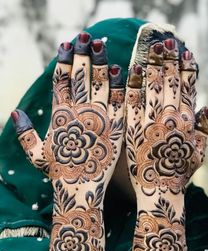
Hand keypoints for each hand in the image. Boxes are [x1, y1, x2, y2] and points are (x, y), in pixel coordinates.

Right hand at [12, 34, 124, 192]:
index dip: (63, 61)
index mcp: (60, 115)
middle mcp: (78, 112)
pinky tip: (121, 68)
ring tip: (100, 44)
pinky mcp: (116, 125)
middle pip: (80, 75)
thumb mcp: (37, 154)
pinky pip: (119, 99)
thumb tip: (16, 113)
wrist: (82, 188)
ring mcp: (99, 117)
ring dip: (100, 60)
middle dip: (81, 53)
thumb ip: (25, 133)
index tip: (67, 46)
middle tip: (84, 36)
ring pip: (100, 82)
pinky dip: (120, 82)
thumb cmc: (59, 172)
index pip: (60, 81)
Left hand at [125, 39, 207, 196]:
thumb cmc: (179, 175)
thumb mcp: (198, 154)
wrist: (158, 191)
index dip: (187, 69)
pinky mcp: (133, 129)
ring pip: (153, 87)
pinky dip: (133, 84)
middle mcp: (172, 118)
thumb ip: (203, 130)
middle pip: (171, 82)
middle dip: (169, 60)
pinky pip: (133, 102)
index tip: (184, 53)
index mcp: (188, 122)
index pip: (189, 88)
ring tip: (151, 48)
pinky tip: (132, 69)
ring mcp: (152, 122)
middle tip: (165, 42)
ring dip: (153, 65)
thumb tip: (206, 107)